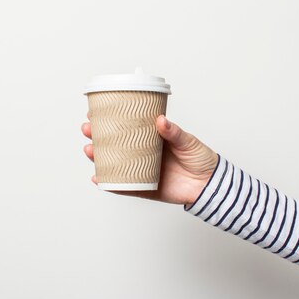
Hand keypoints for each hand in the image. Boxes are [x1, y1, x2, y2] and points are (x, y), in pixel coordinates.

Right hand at [82, 115, 218, 205]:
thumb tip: (160, 120)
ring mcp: (141, 170)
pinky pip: (122, 187)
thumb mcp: (188, 141)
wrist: (210, 185)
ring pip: (113, 164)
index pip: (126, 127)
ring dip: (98, 158)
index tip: (96, 111)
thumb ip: (174, 132)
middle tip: (87, 129)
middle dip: (97, 136)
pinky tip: (97, 178)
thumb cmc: (201, 159)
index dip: (110, 119)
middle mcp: (142, 154)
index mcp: (151, 139)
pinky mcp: (144, 188)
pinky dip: (109, 183)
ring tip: (89, 150)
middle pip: (114, 144)